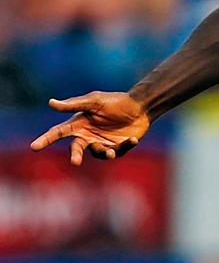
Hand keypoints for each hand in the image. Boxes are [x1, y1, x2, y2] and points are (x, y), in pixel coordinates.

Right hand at [30, 92, 149, 165]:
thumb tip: (51, 103)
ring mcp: (102, 143)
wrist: (140, 108)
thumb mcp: (96, 101)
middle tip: (75, 161)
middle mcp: (88, 136)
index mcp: (79, 124)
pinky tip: (133, 139)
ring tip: (111, 152)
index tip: (34, 147)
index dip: (46, 139)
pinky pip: (118, 152)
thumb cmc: (116, 102)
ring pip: (98, 153)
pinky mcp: (116, 148)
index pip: (59, 132)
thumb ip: (74, 104)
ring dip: (104, 153)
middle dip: (75, 155)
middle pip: (76, 149)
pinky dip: (126, 146)